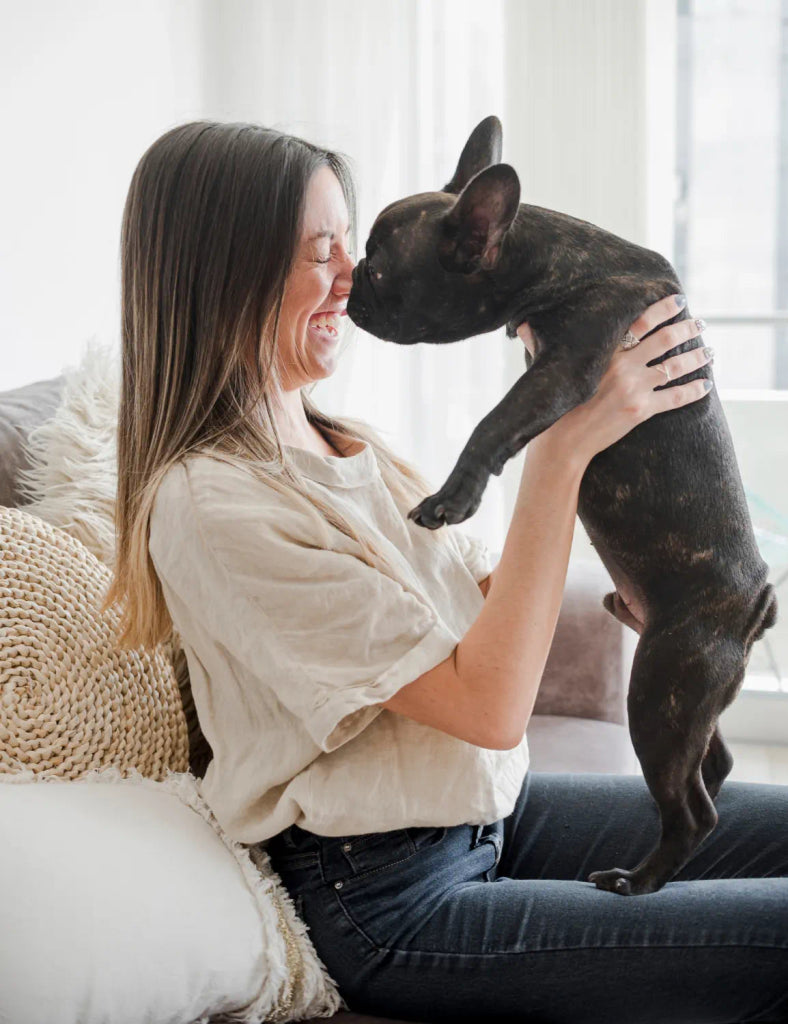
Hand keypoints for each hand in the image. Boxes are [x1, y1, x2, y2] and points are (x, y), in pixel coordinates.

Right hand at [523, 294, 711, 467]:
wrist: (563, 443)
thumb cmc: (552, 407)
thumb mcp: (546, 371)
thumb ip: (537, 345)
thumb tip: (521, 325)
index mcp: (603, 351)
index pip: (638, 322)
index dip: (661, 308)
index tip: (678, 298)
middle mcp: (622, 366)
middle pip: (665, 339)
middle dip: (687, 328)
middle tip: (701, 323)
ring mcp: (634, 388)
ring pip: (675, 366)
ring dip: (697, 356)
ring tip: (710, 351)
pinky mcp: (642, 411)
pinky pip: (676, 397)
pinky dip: (695, 390)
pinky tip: (707, 385)